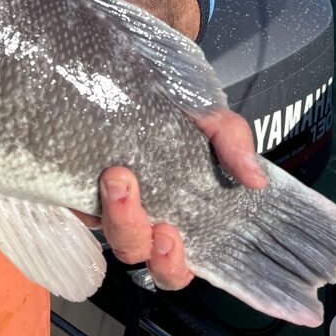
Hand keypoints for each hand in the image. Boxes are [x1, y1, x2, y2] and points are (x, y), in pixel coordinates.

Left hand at [96, 109, 265, 290]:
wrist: (127, 71)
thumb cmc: (173, 102)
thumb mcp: (209, 116)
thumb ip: (233, 142)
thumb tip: (255, 179)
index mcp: (179, 211)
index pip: (176, 261)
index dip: (172, 264)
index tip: (169, 240)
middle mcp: (143, 211)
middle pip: (138, 253)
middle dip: (139, 239)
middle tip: (145, 214)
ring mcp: (108, 201)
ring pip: (108, 232)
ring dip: (117, 215)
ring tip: (117, 177)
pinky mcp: (79, 185)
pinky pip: (81, 207)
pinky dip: (89, 197)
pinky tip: (96, 172)